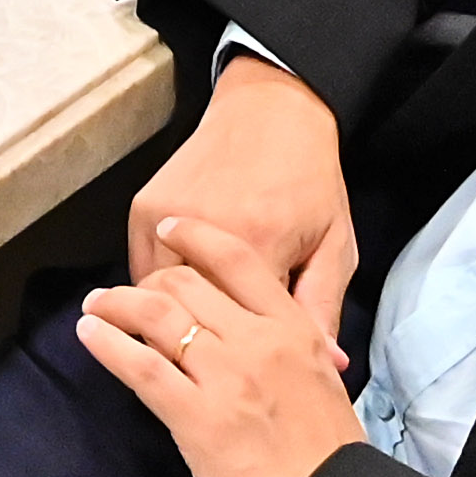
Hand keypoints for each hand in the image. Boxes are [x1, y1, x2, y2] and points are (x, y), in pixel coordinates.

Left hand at [80, 213, 370, 476]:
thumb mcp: (326, 386)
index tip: (170, 230)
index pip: (236, 260)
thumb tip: (286, 342)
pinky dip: (108, 345)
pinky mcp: (196, 416)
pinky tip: (89, 335)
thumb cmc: (332, 458)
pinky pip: (141, 367)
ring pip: (157, 316)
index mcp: (294, 329)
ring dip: (116, 304)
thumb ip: (299, 353)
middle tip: (123, 289)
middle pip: (187, 284)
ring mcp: (225, 377)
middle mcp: (258, 341)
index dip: (196, 236)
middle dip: (147, 279)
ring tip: (94, 306)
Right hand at [129, 49, 355, 338]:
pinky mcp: (143, 206)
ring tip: (199, 327)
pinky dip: (158, 287)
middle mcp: (202, 231)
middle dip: (204, 343)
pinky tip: (183, 293)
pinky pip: (141, 267)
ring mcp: (165, 217)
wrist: (270, 110)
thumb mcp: (334, 245)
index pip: (236, 332)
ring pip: (154, 296)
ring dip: (174, 316)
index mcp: (257, 245)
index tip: (257, 365)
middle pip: (188, 318)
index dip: (247, 355)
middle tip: (221, 352)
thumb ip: (323, 308)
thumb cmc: (310, 180)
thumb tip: (328, 366)